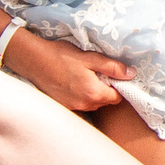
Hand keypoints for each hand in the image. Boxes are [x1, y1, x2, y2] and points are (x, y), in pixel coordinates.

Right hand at [9, 32, 129, 112]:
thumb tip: (131, 74)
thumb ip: (112, 67)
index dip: (118, 86)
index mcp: (94, 94)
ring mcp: (73, 108)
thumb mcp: (90, 58)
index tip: (111, 75)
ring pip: (92, 103)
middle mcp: (85, 105)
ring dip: (92, 92)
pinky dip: (80, 95)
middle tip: (96, 72)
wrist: (33, 61)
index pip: (117, 98)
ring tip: (82, 76)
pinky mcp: (63, 106)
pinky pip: (79, 103)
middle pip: (104, 101)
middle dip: (104, 88)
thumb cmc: (61, 56)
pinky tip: (72, 82)